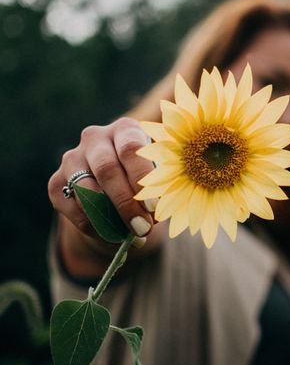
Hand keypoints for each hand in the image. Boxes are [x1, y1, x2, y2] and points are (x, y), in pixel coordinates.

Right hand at [48, 117, 156, 243]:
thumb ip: (157, 188)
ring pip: (87, 190)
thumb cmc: (147, 179)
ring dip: (110, 217)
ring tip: (131, 235)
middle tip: (143, 227)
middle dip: (126, 203)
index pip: (131, 148)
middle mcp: (95, 138)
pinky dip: (95, 226)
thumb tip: (153, 214)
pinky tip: (114, 235)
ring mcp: (72, 158)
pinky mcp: (56, 182)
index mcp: (125, 129)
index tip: (153, 207)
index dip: (142, 179)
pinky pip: (73, 208)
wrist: (117, 190)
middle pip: (107, 169)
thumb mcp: (158, 177)